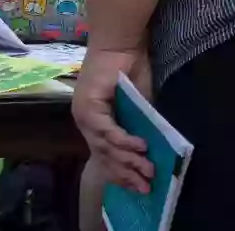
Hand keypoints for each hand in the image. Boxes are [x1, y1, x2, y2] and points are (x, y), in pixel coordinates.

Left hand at [72, 47, 154, 193]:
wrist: (121, 44)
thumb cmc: (130, 71)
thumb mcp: (138, 107)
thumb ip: (139, 128)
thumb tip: (151, 155)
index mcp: (93, 122)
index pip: (103, 156)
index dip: (121, 174)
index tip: (139, 189)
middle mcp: (84, 120)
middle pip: (104, 156)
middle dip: (127, 174)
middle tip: (147, 187)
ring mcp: (83, 114)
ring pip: (105, 147)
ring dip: (129, 161)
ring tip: (149, 170)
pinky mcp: (88, 105)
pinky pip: (106, 131)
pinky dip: (124, 141)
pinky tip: (141, 147)